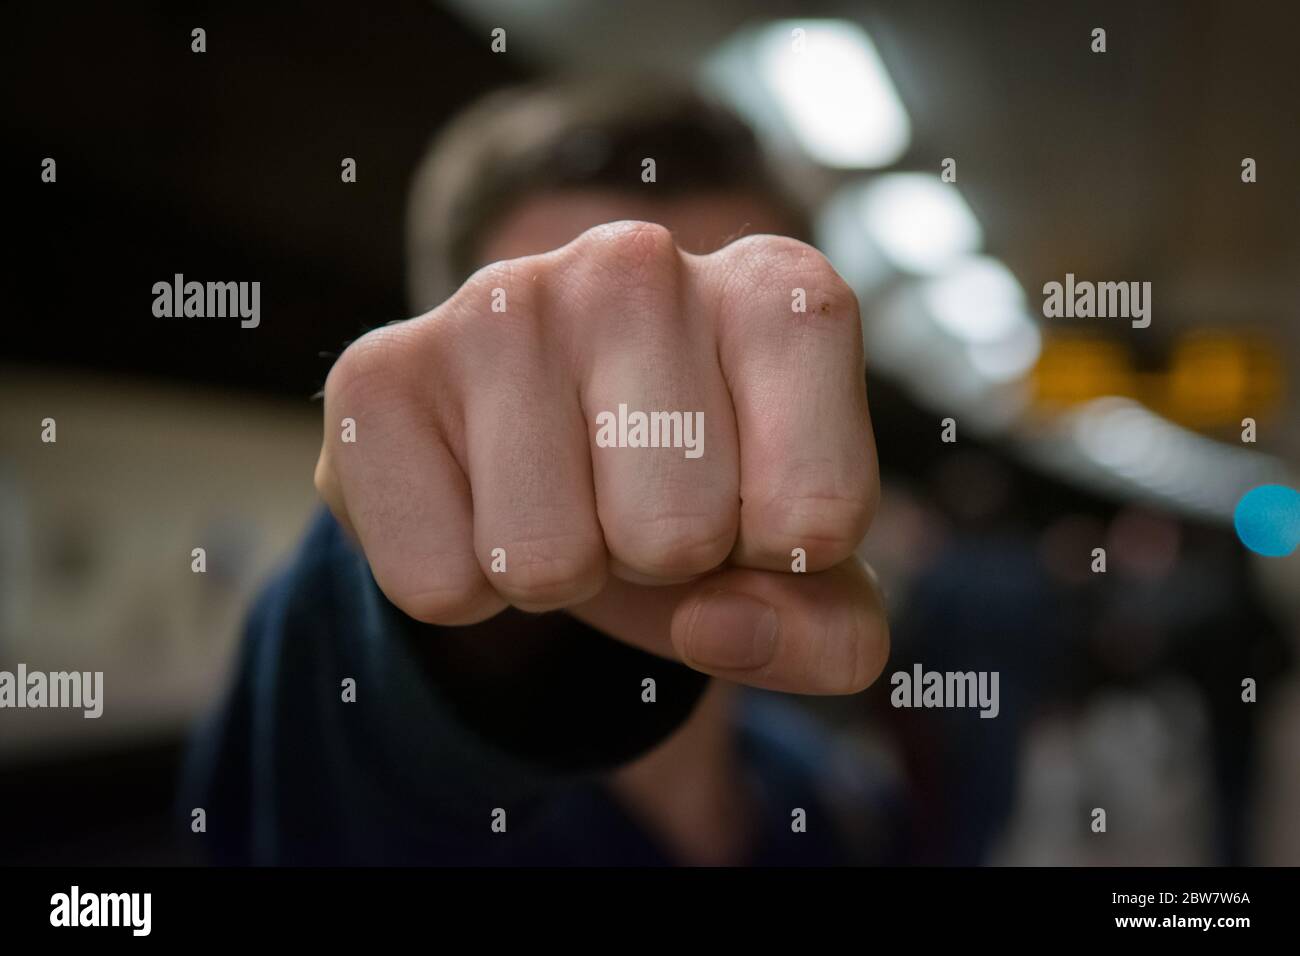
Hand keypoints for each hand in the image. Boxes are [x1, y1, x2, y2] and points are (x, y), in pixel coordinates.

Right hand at [315, 221, 887, 693]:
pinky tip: (472, 495)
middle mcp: (640, 262)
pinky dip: (461, 585)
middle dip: (656, 561)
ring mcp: (500, 300)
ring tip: (556, 494)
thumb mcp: (794, 574)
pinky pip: (438, 582)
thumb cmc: (692, 491)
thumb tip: (715, 625)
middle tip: (631, 497)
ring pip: (545, 564)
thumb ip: (828, 631)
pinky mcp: (379, 369)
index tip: (748, 502)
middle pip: (675, 538)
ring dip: (558, 575)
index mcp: (776, 295)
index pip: (817, 516)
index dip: (779, 558)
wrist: (540, 456)